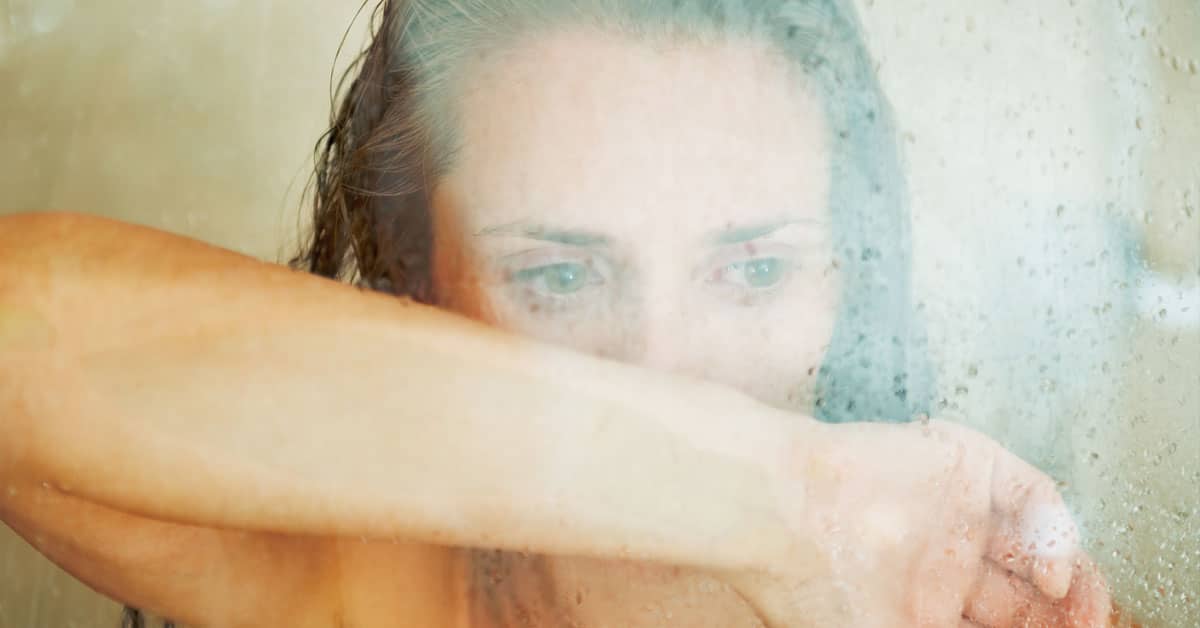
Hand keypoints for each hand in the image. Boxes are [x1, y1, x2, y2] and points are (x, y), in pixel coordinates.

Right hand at [731, 418, 1110, 626]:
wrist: (777, 510)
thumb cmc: (814, 587)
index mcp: (922, 603)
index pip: (1001, 627)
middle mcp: (945, 559)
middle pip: (1027, 592)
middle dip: (1061, 616)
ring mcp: (957, 511)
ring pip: (1038, 543)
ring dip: (1073, 576)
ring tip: (1082, 606)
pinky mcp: (964, 464)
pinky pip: (1030, 491)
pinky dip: (1055, 525)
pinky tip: (1054, 566)